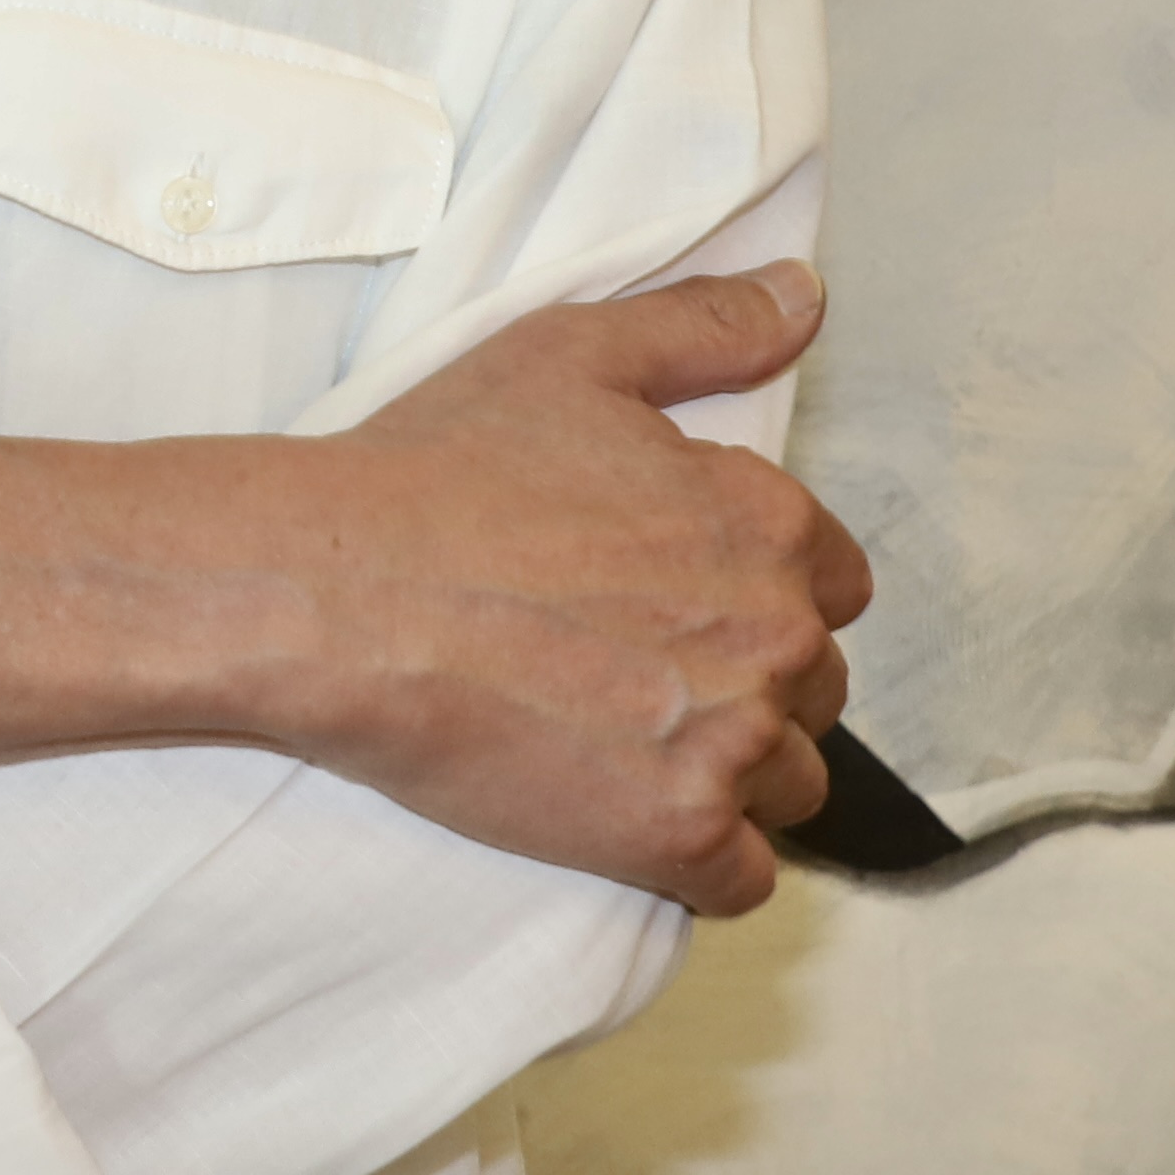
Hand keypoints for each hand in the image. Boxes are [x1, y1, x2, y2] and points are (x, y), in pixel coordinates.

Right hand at [287, 268, 871, 919]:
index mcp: (765, 523)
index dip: (763, 591)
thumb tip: (805, 294)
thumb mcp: (574, 355)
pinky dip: (700, 862)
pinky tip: (630, 819)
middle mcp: (772, 635)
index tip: (682, 601)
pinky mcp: (674, 836)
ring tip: (629, 751)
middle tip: (638, 676)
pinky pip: (744, 880)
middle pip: (816, 691)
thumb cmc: (440, 470)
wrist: (338, 595)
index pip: (836, 585)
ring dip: (731, 777)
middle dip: (748, 686)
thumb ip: (707, 327)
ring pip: (791, 788)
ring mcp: (730, 743)